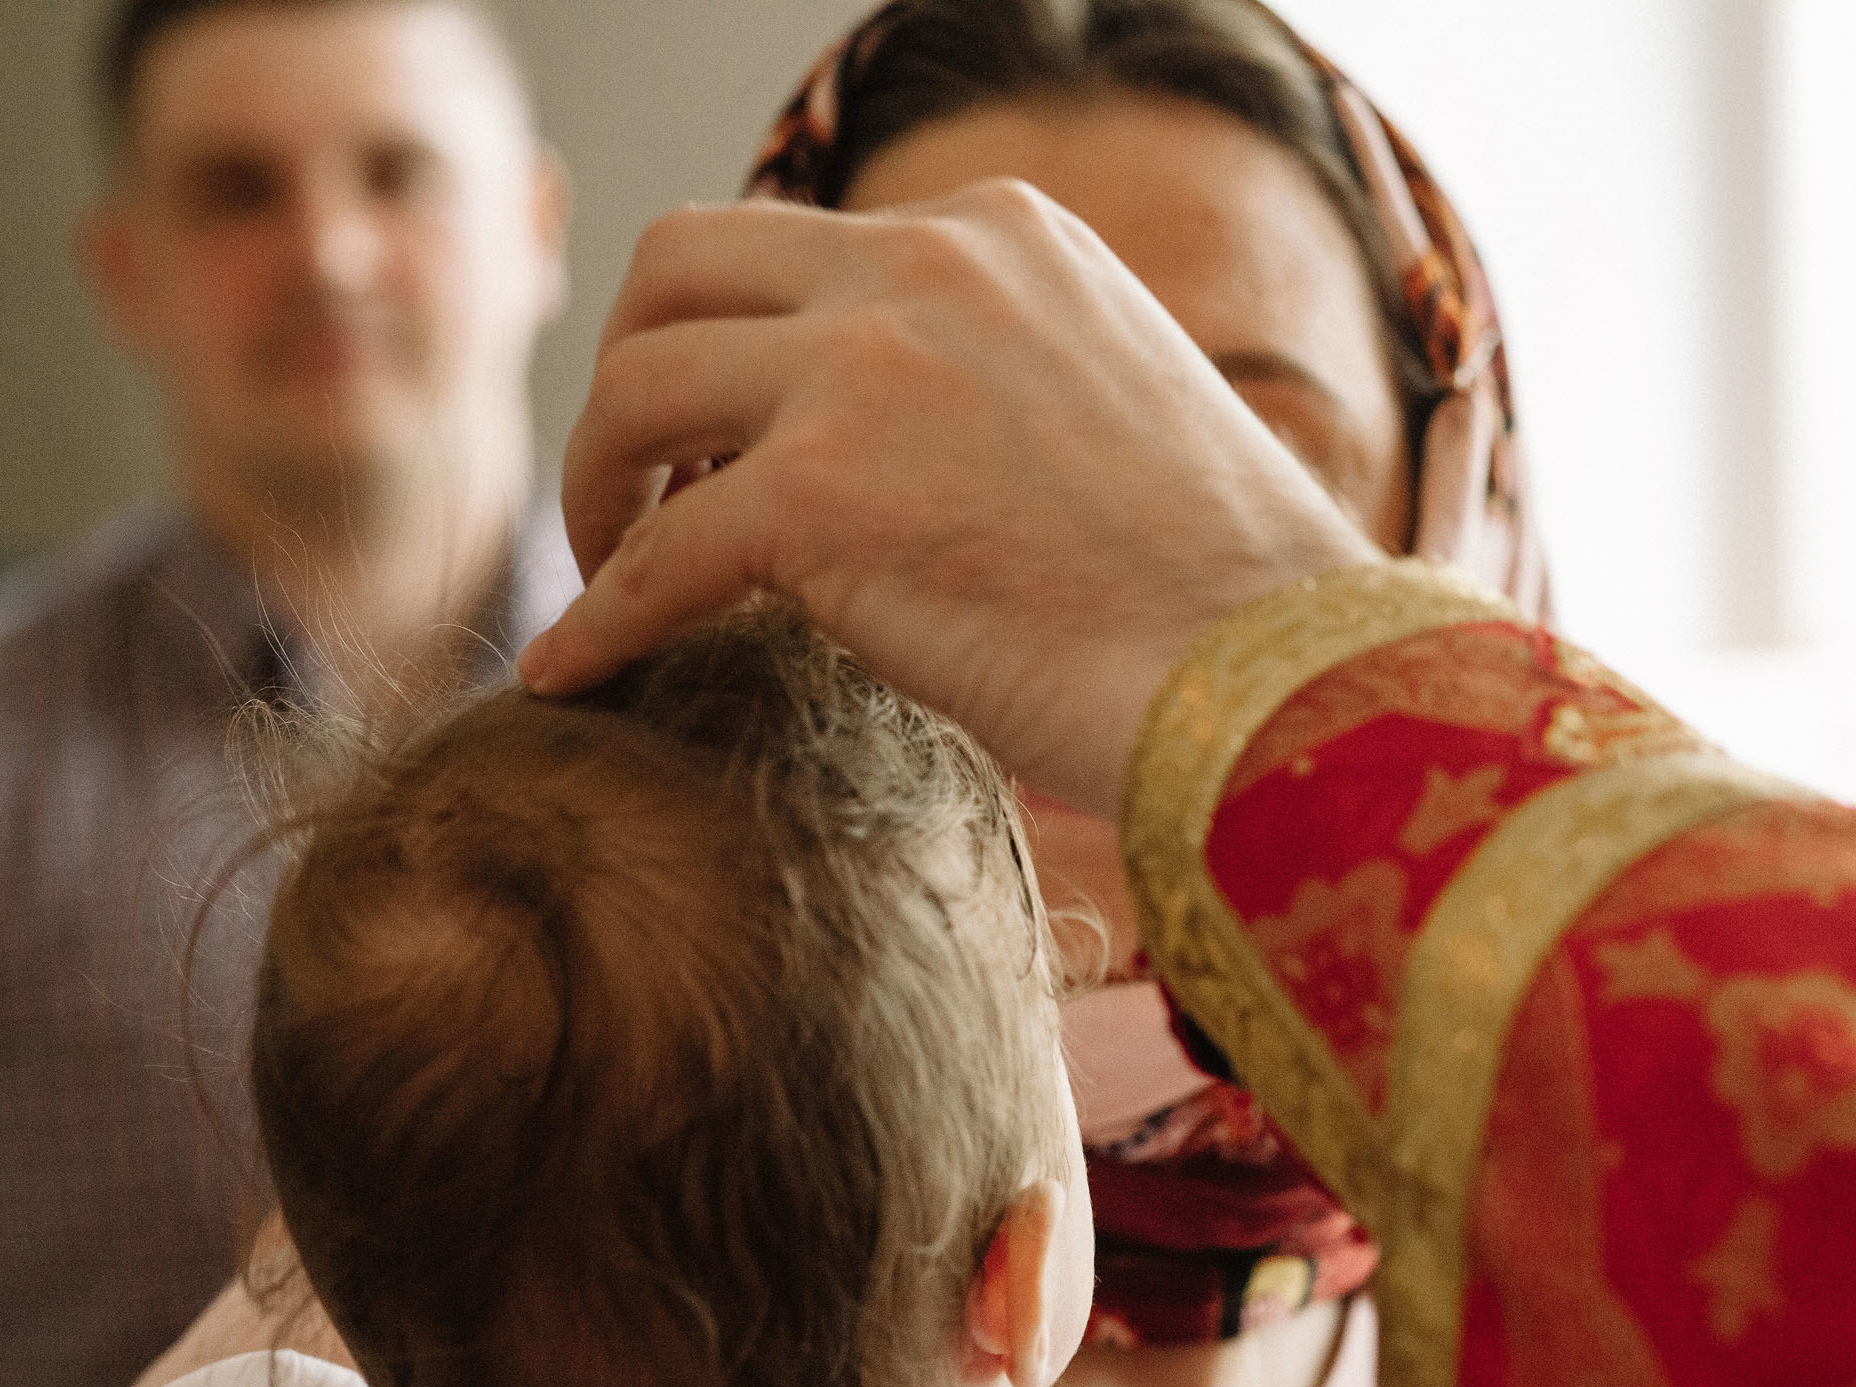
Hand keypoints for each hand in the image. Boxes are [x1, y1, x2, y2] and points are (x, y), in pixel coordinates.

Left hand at [520, 180, 1376, 814]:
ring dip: (594, 480)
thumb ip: (988, 384)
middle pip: (681, 262)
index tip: (719, 441)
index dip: (733, 345)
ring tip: (609, 568)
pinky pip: (649, 555)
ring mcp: (865, 369)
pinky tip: (576, 676)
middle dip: (634, 371)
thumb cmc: (1220, 598)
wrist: (1279, 683)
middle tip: (633, 486)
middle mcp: (927, 264)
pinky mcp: (820, 493)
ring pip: (635, 384)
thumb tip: (893, 454)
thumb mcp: (1106, 414)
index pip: (798, 247)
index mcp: (1002, 234)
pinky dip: (598, 620)